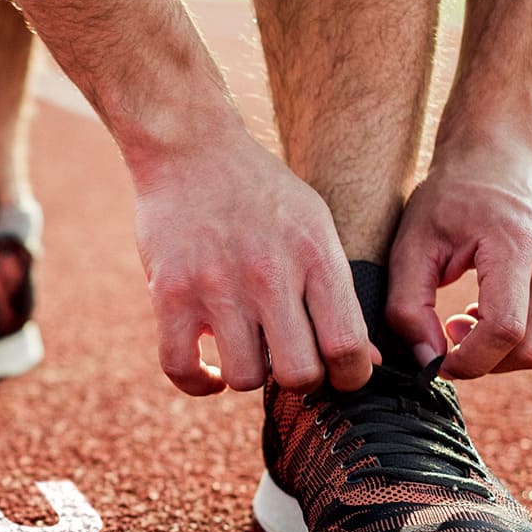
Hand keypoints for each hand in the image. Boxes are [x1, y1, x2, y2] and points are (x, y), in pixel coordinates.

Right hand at [134, 131, 377, 396]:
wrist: (191, 149)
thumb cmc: (260, 193)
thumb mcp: (314, 227)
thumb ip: (336, 293)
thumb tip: (361, 360)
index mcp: (313, 257)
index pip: (346, 346)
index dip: (350, 376)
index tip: (339, 373)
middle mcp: (268, 275)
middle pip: (299, 374)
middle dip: (302, 382)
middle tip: (291, 362)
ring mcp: (216, 286)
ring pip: (245, 377)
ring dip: (249, 374)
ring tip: (247, 352)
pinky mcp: (170, 294)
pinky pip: (182, 368)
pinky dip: (199, 382)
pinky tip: (211, 370)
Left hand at [387, 137, 531, 378]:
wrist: (501, 157)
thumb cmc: (449, 200)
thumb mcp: (410, 247)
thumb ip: (408, 308)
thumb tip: (428, 360)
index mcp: (516, 246)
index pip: (505, 330)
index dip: (469, 360)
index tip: (438, 358)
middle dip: (486, 361)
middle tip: (452, 330)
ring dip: (509, 355)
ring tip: (474, 319)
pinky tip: (499, 314)